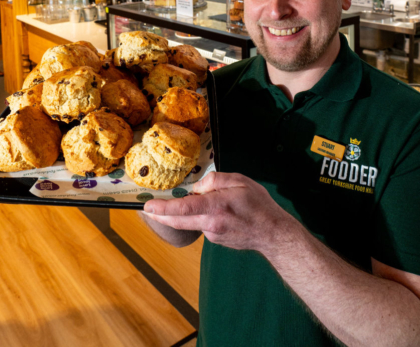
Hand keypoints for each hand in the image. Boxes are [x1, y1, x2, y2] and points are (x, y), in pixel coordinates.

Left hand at [144, 172, 289, 251]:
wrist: (273, 234)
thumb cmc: (259, 205)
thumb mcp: (240, 181)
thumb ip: (215, 180)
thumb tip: (197, 187)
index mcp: (216, 207)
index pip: (184, 208)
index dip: (163, 208)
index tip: (148, 207)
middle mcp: (211, 224)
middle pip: (178, 221)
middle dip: (160, 215)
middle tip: (147, 209)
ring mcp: (212, 235)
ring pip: (190, 222)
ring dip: (184, 213)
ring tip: (197, 202)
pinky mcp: (215, 240)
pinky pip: (201, 225)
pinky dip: (201, 217)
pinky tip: (217, 212)